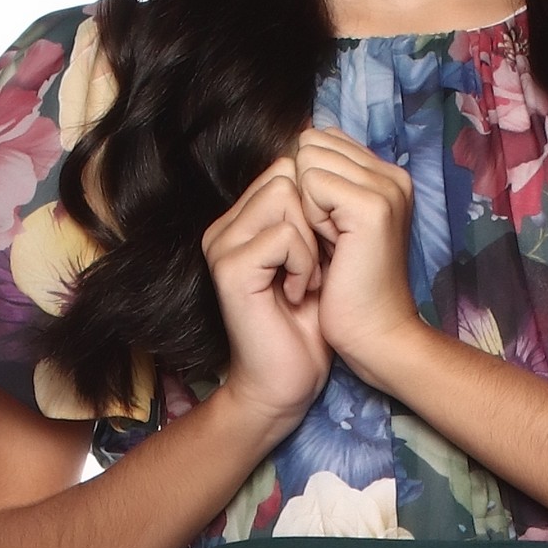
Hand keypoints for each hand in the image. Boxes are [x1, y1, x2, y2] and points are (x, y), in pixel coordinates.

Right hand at [200, 156, 329, 439]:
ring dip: (311, 244)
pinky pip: (285, 235)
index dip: (317, 206)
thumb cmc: (306, 326)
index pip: (285, 169)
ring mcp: (222, 245)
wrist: (286, 383)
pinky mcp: (230, 267)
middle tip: (313, 270)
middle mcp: (224, 228)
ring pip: (286, 198)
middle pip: (285, 175)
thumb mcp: (314, 257)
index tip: (320, 255)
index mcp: (241, 221)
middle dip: (314, 220)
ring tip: (304, 283)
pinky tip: (297, 295)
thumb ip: (309, 212)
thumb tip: (326, 164)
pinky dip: (305, 265)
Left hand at [294, 126, 423, 383]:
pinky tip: (328, 250)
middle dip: (304, 190)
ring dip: (305, 205)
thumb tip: (296, 148)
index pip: (324, 140)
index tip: (326, 231)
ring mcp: (386, 188)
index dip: (308, 182)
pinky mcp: (371, 206)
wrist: (374, 336)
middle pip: (313, 143)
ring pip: (310, 159)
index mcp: (388, 178)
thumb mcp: (335, 228)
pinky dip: (308, 218)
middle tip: (326, 241)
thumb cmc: (349, 292)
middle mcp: (393, 175)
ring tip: (328, 246)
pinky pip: (311, 183)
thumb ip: (325, 186)